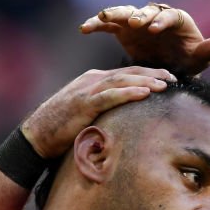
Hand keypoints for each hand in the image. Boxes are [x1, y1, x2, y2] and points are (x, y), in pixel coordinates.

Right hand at [21, 66, 173, 157]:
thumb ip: (104, 112)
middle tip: (174, 77)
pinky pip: (110, 95)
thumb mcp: (86, 116)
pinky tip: (145, 93)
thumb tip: (124, 122)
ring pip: (122, 80)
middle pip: (127, 73)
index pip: (125, 74)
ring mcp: (86, 91)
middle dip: (152, 73)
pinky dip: (129, 93)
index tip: (167, 79)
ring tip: (165, 83)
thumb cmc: (60, 131)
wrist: (35, 137)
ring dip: (146, 81)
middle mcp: (91, 81)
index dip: (148, 74)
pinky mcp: (83, 104)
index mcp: (93, 82)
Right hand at [80, 3, 209, 75]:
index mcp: (175, 20)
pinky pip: (108, 25)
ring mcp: (136, 22)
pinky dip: (97, 24)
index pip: (170, 16)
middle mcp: (154, 16)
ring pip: (124, 13)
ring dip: (114, 13)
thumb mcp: (196, 61)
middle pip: (145, 11)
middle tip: (134, 23)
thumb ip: (206, 52)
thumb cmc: (185, 63)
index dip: (162, 20)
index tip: (155, 29)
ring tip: (103, 17)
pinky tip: (84, 29)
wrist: (167, 69)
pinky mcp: (122, 30)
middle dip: (138, 15)